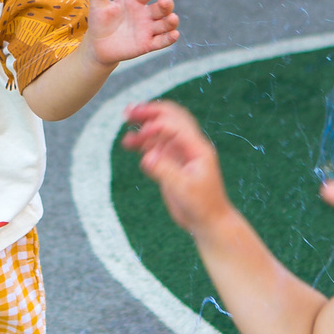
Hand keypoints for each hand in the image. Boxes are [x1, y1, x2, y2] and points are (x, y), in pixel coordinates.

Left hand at [84, 0, 176, 65]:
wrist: (98, 45)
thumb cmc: (100, 22)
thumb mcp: (99, 4)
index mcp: (136, 1)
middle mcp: (146, 13)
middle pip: (162, 7)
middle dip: (166, 4)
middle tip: (164, 1)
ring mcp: (148, 29)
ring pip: (166, 23)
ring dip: (171, 21)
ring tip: (172, 18)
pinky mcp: (148, 44)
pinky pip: (162, 41)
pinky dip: (170, 38)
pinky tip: (174, 34)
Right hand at [121, 100, 231, 236]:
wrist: (208, 222)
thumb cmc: (202, 206)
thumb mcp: (183, 189)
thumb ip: (165, 171)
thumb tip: (146, 157)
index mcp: (197, 148)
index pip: (176, 126)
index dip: (156, 125)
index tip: (141, 135)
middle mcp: (188, 146)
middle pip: (170, 118)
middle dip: (150, 111)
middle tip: (129, 111)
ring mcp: (179, 154)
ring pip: (160, 130)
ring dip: (144, 123)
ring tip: (126, 119)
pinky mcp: (170, 164)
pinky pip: (155, 146)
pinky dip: (142, 141)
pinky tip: (129, 141)